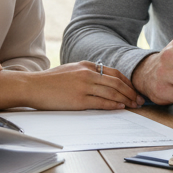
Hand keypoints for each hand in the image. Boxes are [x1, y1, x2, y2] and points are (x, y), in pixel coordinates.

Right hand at [0, 63, 143, 110]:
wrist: (33, 86)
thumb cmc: (50, 81)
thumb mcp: (71, 70)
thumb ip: (86, 73)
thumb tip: (103, 81)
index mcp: (86, 65)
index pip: (114, 72)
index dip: (127, 82)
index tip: (134, 90)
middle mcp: (87, 73)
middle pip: (116, 82)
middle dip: (131, 92)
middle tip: (139, 100)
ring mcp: (83, 86)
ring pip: (111, 92)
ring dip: (126, 99)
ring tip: (133, 105)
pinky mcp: (78, 100)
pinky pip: (101, 102)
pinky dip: (113, 105)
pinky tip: (120, 107)